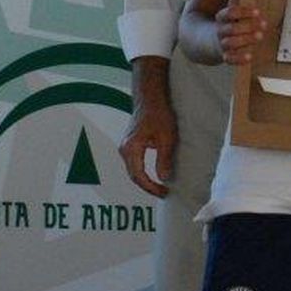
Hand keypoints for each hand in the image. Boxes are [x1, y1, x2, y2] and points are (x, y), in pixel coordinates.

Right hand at [119, 60, 175, 196]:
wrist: (151, 98)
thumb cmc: (159, 114)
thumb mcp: (166, 138)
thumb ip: (164, 159)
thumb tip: (163, 179)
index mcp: (130, 149)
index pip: (138, 176)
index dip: (151, 187)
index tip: (164, 192)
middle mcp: (124, 149)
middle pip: (134, 176)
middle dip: (148, 187)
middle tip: (164, 193)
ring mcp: (125, 147)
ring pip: (133, 170)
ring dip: (145, 180)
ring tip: (160, 187)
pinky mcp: (129, 144)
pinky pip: (134, 164)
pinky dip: (143, 172)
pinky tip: (154, 176)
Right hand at [215, 0, 265, 64]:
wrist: (203, 40)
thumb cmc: (224, 22)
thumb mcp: (229, 7)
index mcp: (221, 18)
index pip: (229, 13)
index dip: (243, 12)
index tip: (257, 11)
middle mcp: (220, 31)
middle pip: (231, 28)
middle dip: (247, 27)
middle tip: (263, 25)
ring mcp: (221, 44)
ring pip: (231, 43)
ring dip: (246, 40)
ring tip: (259, 36)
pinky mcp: (224, 56)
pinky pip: (230, 59)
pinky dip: (239, 59)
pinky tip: (250, 56)